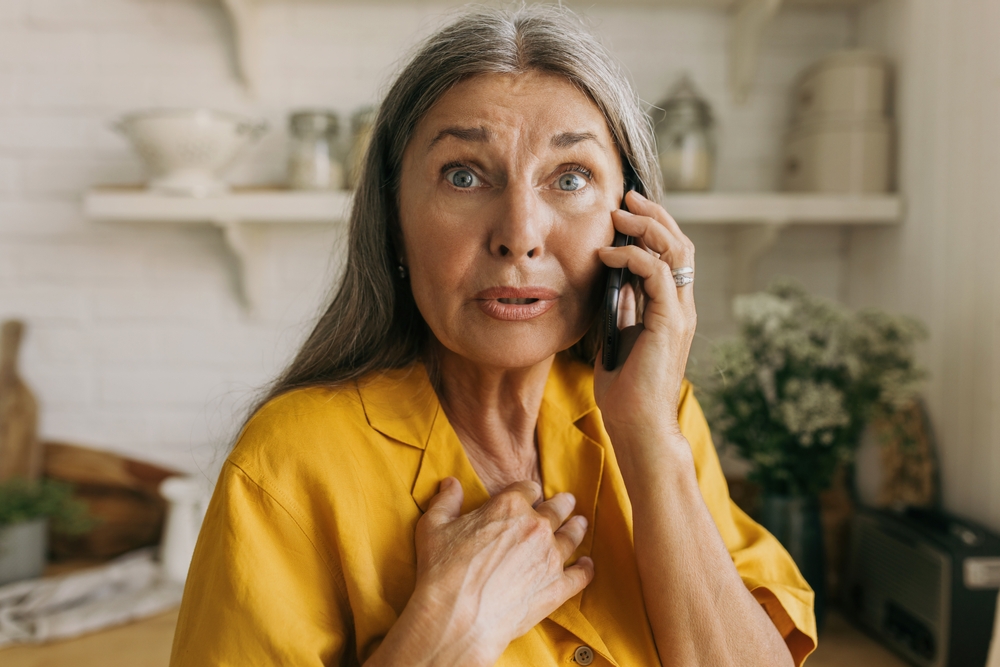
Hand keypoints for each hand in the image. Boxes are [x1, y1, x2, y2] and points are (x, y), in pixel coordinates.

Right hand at [411, 478, 593, 664]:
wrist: (459, 616)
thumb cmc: (443, 571)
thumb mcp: (433, 528)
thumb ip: (445, 501)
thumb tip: (451, 484)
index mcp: (509, 505)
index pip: (528, 488)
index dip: (529, 491)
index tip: (530, 495)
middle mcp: (536, 526)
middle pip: (557, 508)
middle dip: (562, 504)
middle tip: (568, 502)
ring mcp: (550, 557)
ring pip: (572, 536)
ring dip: (577, 528)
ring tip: (581, 524)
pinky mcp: (558, 586)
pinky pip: (581, 574)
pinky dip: (586, 568)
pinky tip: (588, 565)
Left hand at [594, 190, 696, 441]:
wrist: (637, 425)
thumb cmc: (625, 390)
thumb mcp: (619, 336)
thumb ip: (623, 308)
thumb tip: (613, 279)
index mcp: (671, 309)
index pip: (671, 255)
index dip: (653, 227)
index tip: (625, 210)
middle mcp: (681, 306)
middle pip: (680, 243)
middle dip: (653, 215)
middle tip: (626, 197)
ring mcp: (679, 313)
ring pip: (675, 250)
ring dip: (646, 227)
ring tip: (618, 214)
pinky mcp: (669, 323)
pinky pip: (656, 274)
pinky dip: (631, 257)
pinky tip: (607, 254)